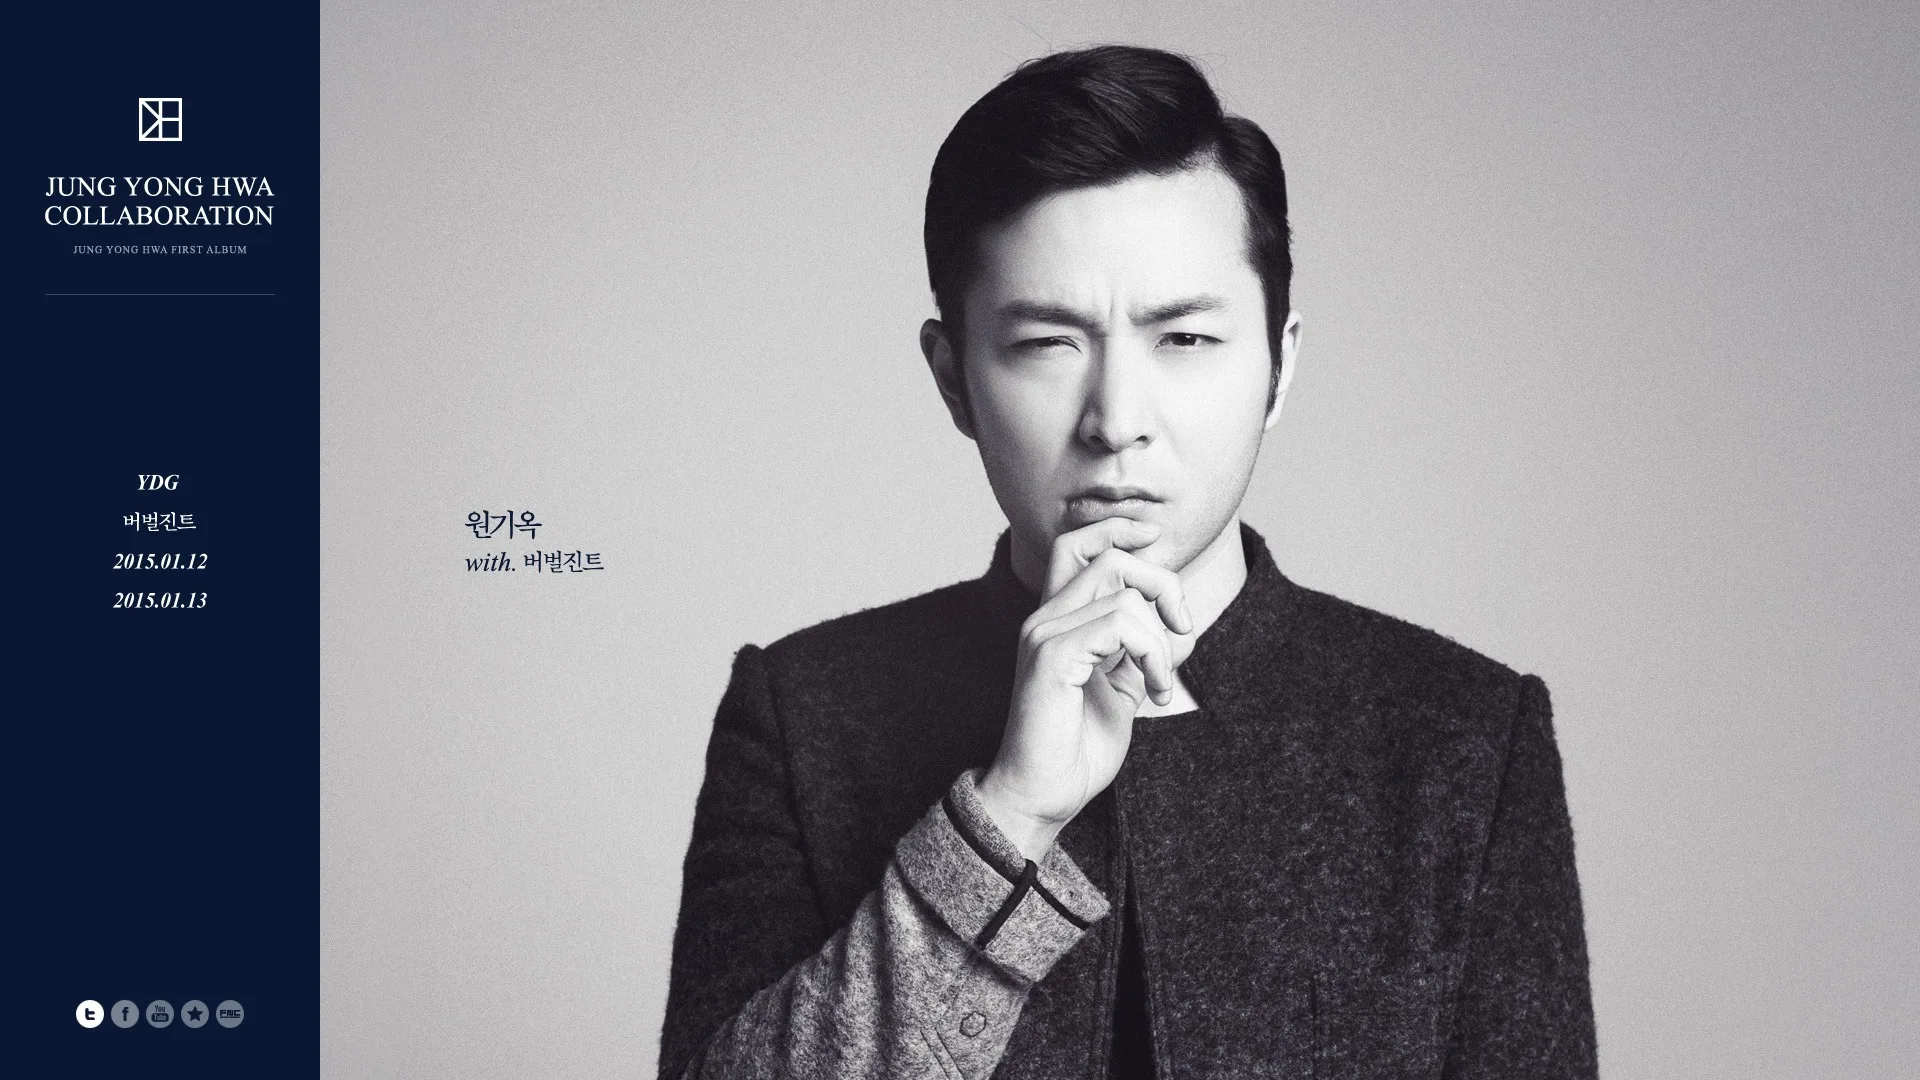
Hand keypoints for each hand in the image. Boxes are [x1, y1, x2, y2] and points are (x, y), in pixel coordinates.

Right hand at [977, 518, 1193, 860]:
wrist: (1043, 795)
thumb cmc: (1076, 750)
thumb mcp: (1118, 692)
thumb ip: (1134, 654)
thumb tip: (1170, 625)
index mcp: (1056, 620)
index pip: (1077, 544)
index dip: (1119, 531)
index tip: (1158, 544)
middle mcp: (1044, 618)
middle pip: (1107, 555)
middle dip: (1161, 581)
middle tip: (1182, 625)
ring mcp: (1043, 634)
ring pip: (1123, 593)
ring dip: (1161, 642)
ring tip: (1161, 685)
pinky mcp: (1052, 656)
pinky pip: (1120, 624)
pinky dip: (1152, 655)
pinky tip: (1153, 694)